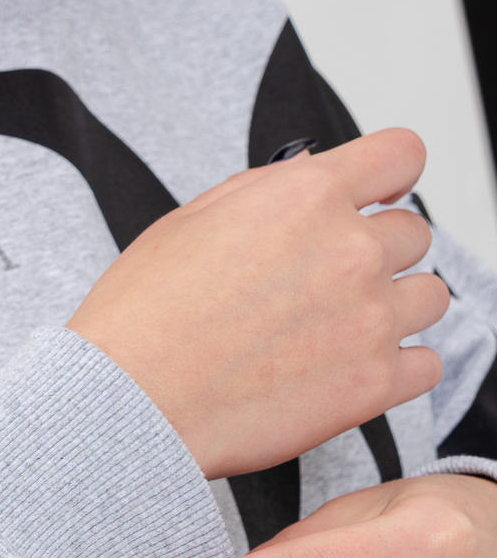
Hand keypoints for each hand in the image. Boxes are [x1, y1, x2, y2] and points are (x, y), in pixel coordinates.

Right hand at [67, 129, 447, 479]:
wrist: (128, 403)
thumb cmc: (142, 319)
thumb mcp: (191, 220)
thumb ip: (266, 192)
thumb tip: (308, 178)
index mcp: (306, 196)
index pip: (400, 154)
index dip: (391, 175)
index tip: (384, 193)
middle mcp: (349, 250)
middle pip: (412, 234)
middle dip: (375, 254)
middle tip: (327, 286)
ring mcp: (369, 319)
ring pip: (429, 298)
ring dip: (394, 308)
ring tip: (340, 331)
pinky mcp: (373, 385)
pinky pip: (427, 366)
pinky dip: (398, 368)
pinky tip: (351, 370)